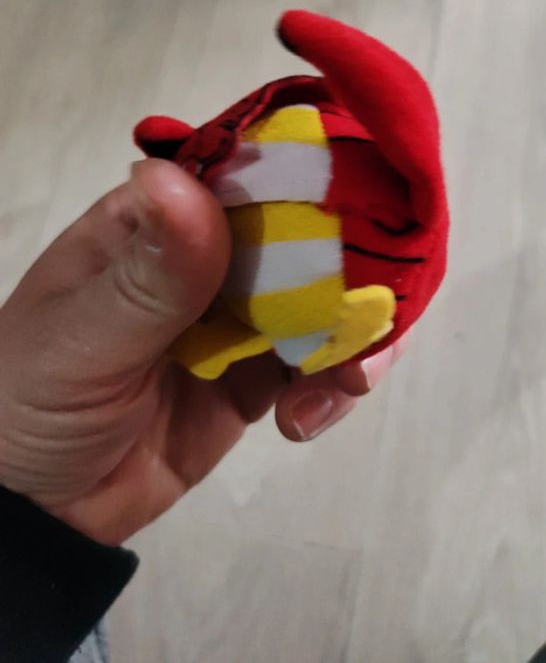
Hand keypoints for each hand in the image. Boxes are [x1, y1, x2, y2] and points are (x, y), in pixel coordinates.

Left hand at [0, 160, 401, 544]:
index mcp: (158, 219)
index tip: (369, 205)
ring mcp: (237, 315)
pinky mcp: (256, 375)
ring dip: (351, 334)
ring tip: (352, 381)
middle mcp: (207, 255)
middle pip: (304, 235)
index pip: (247, 174)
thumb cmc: (31, 401)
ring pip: (323, 299)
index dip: (312, 179)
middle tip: (373, 311)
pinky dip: (331, 386)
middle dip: (351, 269)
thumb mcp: (83, 337)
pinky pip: (315, 365)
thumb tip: (184, 180)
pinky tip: (305, 421)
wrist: (39, 511)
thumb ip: (150, 275)